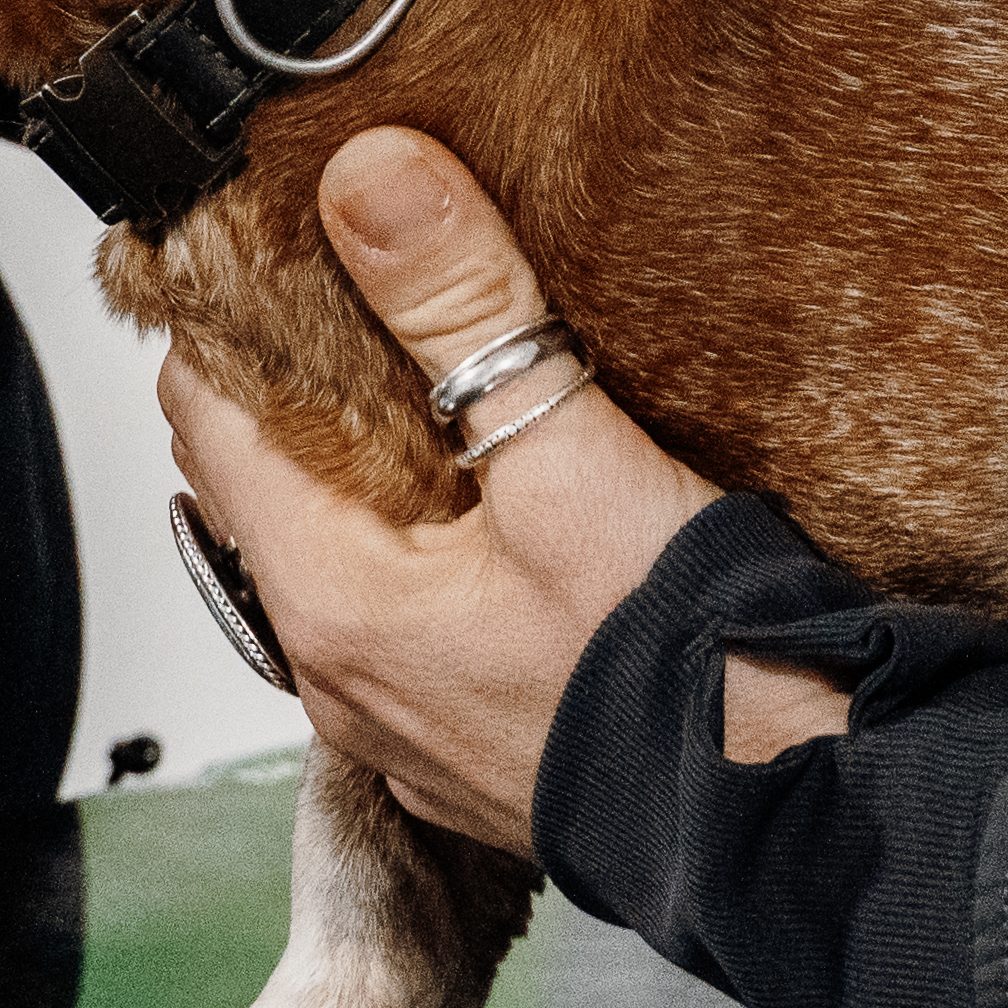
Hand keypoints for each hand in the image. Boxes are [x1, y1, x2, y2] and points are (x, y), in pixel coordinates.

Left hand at [164, 127, 723, 860]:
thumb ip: (464, 311)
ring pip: (334, 554)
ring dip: (361, 463)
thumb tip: (371, 181)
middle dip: (294, 378)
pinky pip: (400, 616)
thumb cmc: (689, 673)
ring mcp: (401, 723)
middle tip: (350, 270)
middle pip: (265, 487)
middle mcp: (342, 680)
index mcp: (334, 605)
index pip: (210, 420)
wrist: (798, 826)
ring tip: (422, 365)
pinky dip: (416, 539)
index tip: (263, 233)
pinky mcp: (467, 740)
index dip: (228, 317)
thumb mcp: (571, 458)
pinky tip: (488, 491)